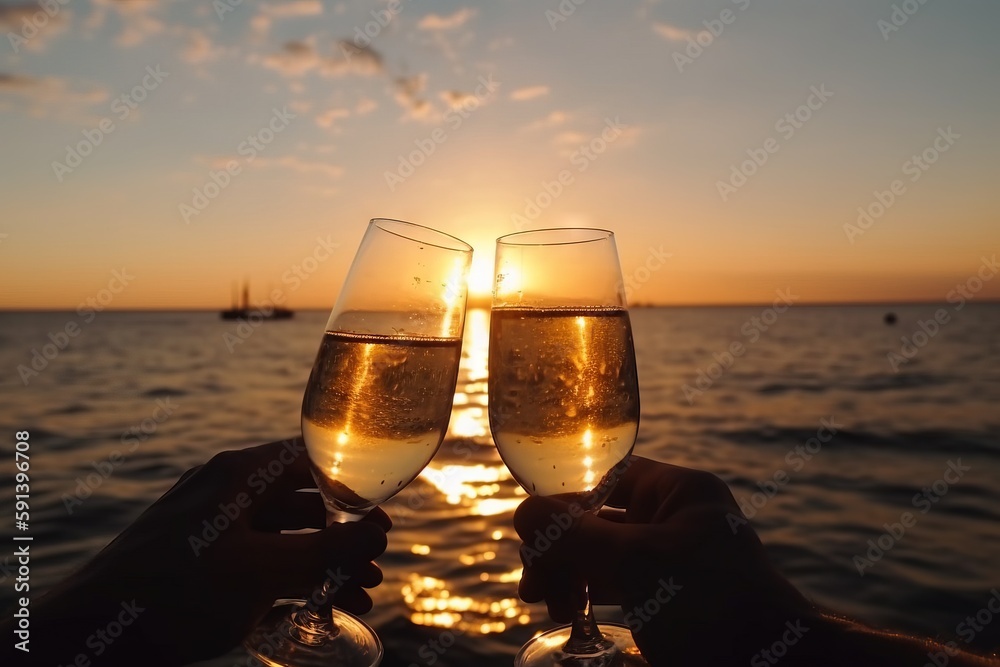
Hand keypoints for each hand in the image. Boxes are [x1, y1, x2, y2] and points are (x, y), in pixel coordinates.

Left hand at [29, 438, 389, 666]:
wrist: (90, 639)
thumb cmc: (174, 593)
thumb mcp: (261, 571)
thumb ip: (324, 551)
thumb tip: (377, 534)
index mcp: (238, 475)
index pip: (310, 457)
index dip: (353, 483)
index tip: (383, 514)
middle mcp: (226, 493)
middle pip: (302, 501)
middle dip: (343, 535)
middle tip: (375, 562)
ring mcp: (212, 529)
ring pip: (284, 538)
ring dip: (323, 565)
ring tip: (361, 594)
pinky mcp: (202, 564)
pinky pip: (260, 564)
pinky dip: (292, 583)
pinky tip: (323, 610)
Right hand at [513, 456, 814, 664]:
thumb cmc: (711, 607)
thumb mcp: (635, 564)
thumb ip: (575, 535)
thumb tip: (524, 512)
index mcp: (680, 492)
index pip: (606, 475)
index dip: (563, 499)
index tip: (529, 532)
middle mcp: (678, 519)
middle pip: (599, 519)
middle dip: (561, 549)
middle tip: (532, 583)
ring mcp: (676, 560)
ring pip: (605, 556)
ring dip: (570, 575)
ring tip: (545, 605)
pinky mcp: (673, 599)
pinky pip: (620, 585)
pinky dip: (592, 595)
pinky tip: (569, 613)